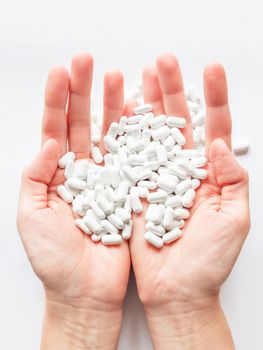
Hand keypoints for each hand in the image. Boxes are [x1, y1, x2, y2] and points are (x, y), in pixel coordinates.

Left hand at [17, 53, 129, 348]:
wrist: (86, 291)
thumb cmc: (55, 260)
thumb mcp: (31, 216)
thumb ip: (36, 176)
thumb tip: (49, 142)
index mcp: (56, 176)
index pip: (55, 129)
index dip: (58, 100)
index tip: (62, 72)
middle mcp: (81, 173)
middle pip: (81, 124)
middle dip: (84, 92)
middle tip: (88, 62)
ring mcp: (106, 180)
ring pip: (108, 136)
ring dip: (110, 107)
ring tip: (115, 78)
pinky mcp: (127, 191)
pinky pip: (130, 159)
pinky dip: (133, 135)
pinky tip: (136, 113)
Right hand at [129, 54, 249, 348]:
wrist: (175, 289)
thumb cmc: (208, 261)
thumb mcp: (234, 220)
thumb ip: (232, 179)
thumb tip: (218, 143)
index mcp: (210, 174)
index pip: (214, 127)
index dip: (214, 97)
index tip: (210, 70)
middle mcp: (183, 170)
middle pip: (179, 122)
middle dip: (173, 90)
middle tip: (164, 61)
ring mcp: (157, 177)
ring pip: (152, 134)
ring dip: (147, 104)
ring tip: (142, 75)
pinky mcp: (134, 189)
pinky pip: (129, 157)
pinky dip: (126, 133)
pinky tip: (123, 109)